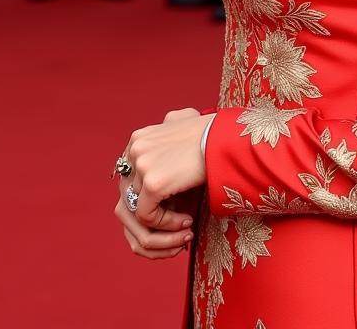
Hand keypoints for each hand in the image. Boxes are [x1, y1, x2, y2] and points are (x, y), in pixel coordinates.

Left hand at [114, 108, 207, 259]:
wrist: (227, 137)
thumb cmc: (212, 134)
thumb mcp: (181, 127)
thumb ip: (163, 140)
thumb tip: (158, 161)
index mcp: (138, 139)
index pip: (129, 181)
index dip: (148, 200)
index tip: (173, 208)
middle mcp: (135, 150)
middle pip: (128, 199)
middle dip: (151, 219)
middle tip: (178, 228)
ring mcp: (142, 166)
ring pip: (136, 212)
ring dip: (161, 227)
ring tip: (185, 230)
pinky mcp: (153, 183)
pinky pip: (148, 218)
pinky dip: (167, 226)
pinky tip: (189, 221)